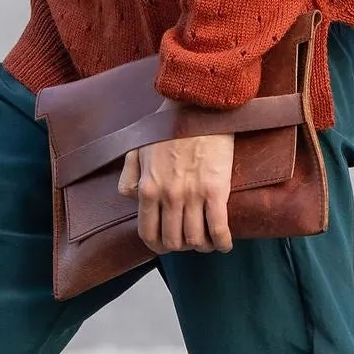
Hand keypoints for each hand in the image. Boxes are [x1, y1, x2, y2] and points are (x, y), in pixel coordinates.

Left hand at [120, 132, 234, 253]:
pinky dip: (222, 242)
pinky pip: (218, 228)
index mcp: (147, 188)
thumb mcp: (138, 149)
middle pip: (173, 241)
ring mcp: (192, 195)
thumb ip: (130, 177)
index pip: (148, 233)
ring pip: (195, 239)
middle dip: (181, 247)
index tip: (166, 246)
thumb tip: (132, 199)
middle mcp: (168, 196)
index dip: (157, 246)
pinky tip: (224, 244)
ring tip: (207, 242)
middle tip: (188, 242)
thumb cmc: (169, 126)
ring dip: (202, 246)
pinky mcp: (216, 190)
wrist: (198, 106)